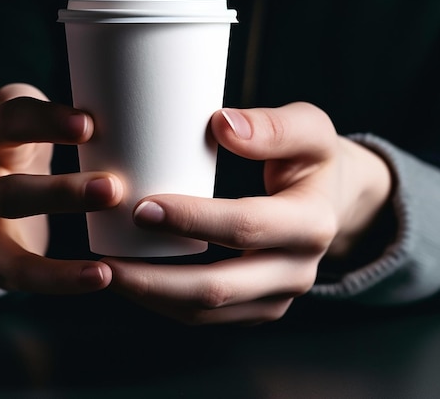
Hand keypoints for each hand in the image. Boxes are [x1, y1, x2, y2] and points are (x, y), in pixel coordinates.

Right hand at [0, 83, 122, 294]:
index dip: (46, 121)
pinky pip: (19, 278)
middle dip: (61, 194)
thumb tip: (134, 107)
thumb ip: (68, 108)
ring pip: (7, 252)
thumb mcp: (32, 113)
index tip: (89, 125)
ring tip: (102, 272)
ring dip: (56, 267)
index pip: (10, 120)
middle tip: (112, 190)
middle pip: (9, 192)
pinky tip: (98, 279)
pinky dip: (58, 282)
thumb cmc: (23, 137)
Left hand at [105, 102, 392, 324]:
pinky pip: (207, 315)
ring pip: (207, 312)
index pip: (244, 226)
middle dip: (156, 277)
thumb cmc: (312, 158)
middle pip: (219, 286)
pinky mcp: (258, 305)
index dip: (190, 220)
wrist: (332, 199)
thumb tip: (222, 125)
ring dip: (152, 297)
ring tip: (107, 274)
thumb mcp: (310, 129)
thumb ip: (272, 126)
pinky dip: (165, 303)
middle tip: (108, 258)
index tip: (140, 206)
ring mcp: (277, 296)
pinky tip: (133, 280)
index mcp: (312, 223)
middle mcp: (297, 270)